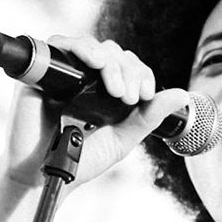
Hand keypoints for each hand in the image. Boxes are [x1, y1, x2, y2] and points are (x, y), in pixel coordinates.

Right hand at [0, 34, 192, 190]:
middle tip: (129, 98)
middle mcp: (81, 78)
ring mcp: (60, 73)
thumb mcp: (122, 138)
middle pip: (111, 52)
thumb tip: (182, 95)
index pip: (126, 65)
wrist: (42, 178)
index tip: (146, 95)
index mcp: (101, 90)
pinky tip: (97, 64)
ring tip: (117, 90)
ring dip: (110, 62)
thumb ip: (149, 116)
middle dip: (128, 70)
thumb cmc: (78, 162)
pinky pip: (60, 44)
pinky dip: (83, 48)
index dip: (140, 73)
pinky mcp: (39, 72)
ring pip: (91, 46)